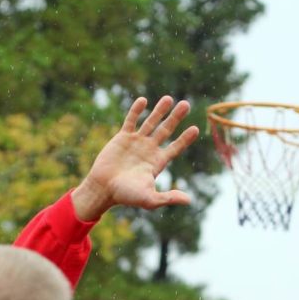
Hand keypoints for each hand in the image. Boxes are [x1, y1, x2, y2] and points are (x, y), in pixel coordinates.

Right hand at [72, 95, 199, 219]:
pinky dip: (137, 110)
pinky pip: (131, 120)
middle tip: (186, 104)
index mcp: (157, 163)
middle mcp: (148, 150)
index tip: (195, 128)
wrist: (103, 188)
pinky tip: (143, 100)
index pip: (175, 148)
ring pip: (151, 122)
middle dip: (176, 118)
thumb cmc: (126, 196)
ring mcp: (136, 142)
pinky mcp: (122, 137)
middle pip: (166, 130)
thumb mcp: (150, 199)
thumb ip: (168, 198)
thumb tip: (189, 201)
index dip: (185, 139)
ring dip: (160, 110)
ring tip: (169, 98)